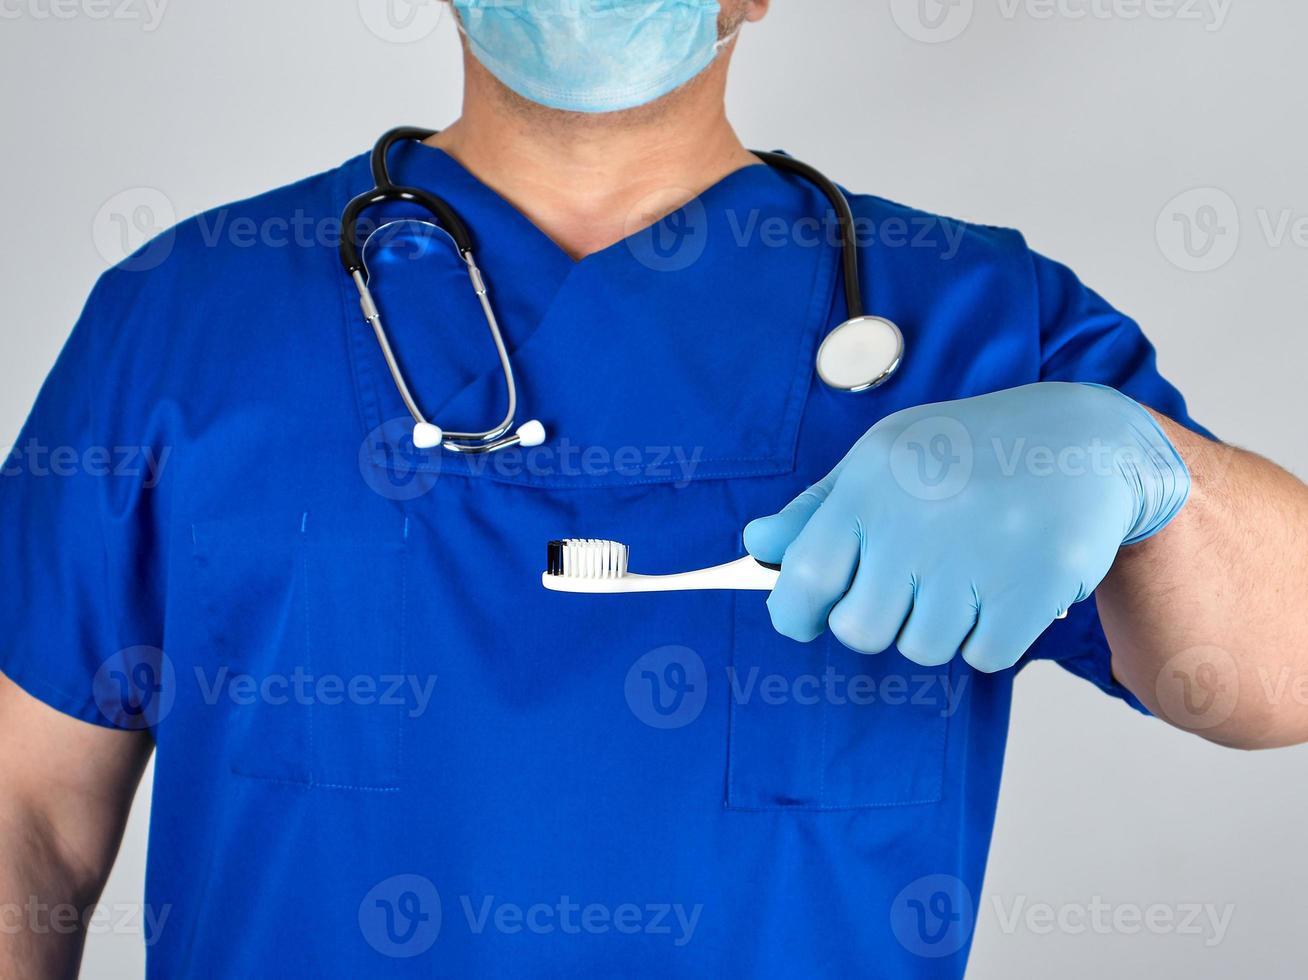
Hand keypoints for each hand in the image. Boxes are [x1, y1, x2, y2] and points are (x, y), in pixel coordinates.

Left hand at [744, 383, 1190, 671]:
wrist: (1084, 440)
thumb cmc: (968, 452)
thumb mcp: (886, 458)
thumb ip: (819, 507)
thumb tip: (758, 543)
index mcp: (871, 486)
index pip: (804, 577)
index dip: (796, 612)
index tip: (807, 616)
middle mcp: (915, 523)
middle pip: (860, 631)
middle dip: (879, 621)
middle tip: (910, 585)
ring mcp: (974, 558)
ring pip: (924, 648)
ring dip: (942, 626)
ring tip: (968, 571)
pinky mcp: (1030, 590)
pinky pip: (984, 656)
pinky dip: (992, 636)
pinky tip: (1005, 585)